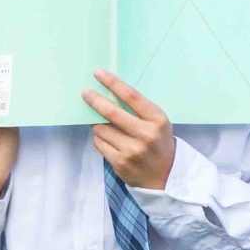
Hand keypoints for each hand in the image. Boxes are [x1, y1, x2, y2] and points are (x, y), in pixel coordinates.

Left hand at [85, 71, 176, 190]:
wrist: (164, 175)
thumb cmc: (158, 143)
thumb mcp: (158, 123)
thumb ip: (139, 110)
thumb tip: (109, 94)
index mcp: (157, 120)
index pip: (132, 97)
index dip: (113, 83)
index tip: (99, 74)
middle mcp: (145, 134)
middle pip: (112, 112)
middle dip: (95, 100)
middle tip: (85, 93)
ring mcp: (132, 150)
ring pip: (101, 129)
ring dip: (98, 124)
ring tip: (106, 126)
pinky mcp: (120, 162)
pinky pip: (99, 143)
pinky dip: (99, 138)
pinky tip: (108, 139)